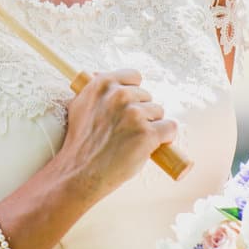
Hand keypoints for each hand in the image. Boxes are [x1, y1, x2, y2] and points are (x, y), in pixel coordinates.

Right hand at [53, 69, 176, 201]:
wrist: (80, 173)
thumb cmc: (80, 143)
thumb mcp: (79, 106)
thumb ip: (94, 91)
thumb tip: (101, 75)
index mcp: (102, 84)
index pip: (134, 76)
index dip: (134, 93)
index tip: (129, 106)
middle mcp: (119, 95)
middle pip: (148, 97)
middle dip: (142, 113)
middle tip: (126, 131)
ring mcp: (134, 114)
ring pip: (159, 112)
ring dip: (151, 126)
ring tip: (132, 141)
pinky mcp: (147, 133)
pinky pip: (170, 128)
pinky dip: (165, 138)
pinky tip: (151, 146)